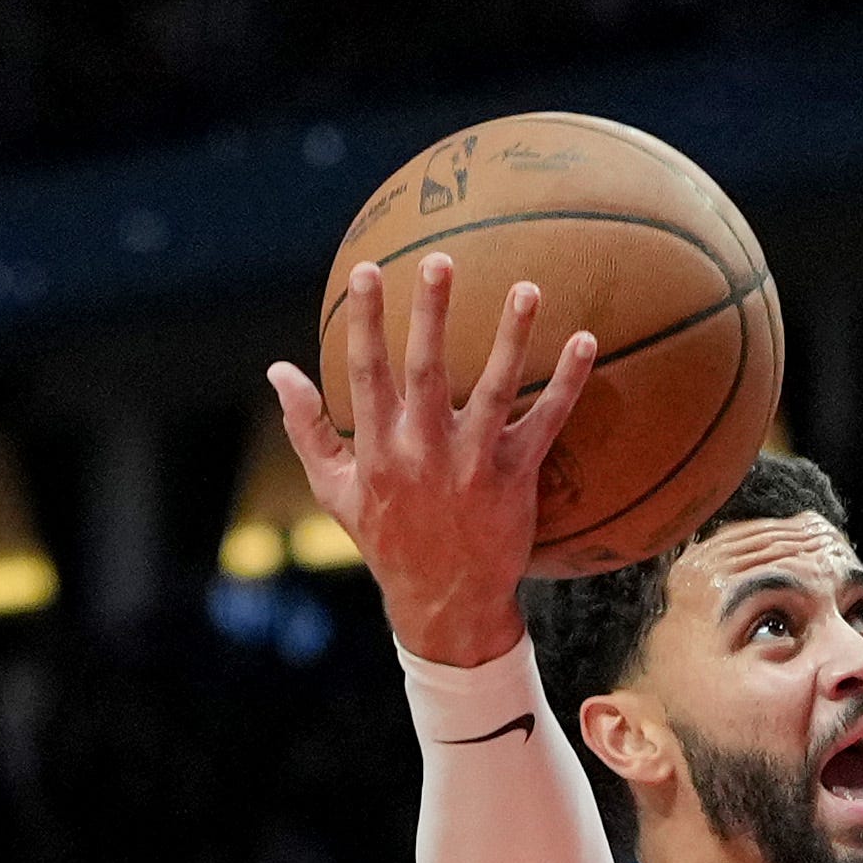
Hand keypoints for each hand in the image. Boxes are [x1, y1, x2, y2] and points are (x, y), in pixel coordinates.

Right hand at [259, 247, 601, 665]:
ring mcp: (473, 463)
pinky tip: (585, 342)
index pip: (367, 373)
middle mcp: (425, 452)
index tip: (365, 270)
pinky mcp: (516, 477)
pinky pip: (546, 423)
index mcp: (379, 449)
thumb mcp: (335, 490)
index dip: (365, 321)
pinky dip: (567, 384)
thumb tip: (278, 370)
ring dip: (511, 337)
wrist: (445, 603)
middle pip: (427, 371)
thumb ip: (307, 428)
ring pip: (493, 389)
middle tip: (440, 259)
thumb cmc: (387, 540)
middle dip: (430, 314)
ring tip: (527, 288)